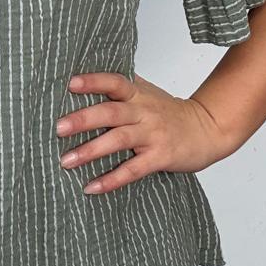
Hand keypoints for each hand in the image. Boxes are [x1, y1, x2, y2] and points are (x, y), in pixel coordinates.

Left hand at [56, 71, 238, 195]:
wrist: (207, 130)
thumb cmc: (169, 113)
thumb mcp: (147, 93)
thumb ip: (121, 87)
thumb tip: (83, 78)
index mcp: (139, 94)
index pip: (114, 81)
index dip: (93, 81)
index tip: (70, 83)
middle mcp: (144, 112)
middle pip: (111, 112)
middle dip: (83, 119)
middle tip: (58, 128)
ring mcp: (152, 135)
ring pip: (119, 140)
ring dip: (91, 150)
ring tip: (66, 161)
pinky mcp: (160, 157)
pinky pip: (133, 170)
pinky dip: (112, 179)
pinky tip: (92, 187)